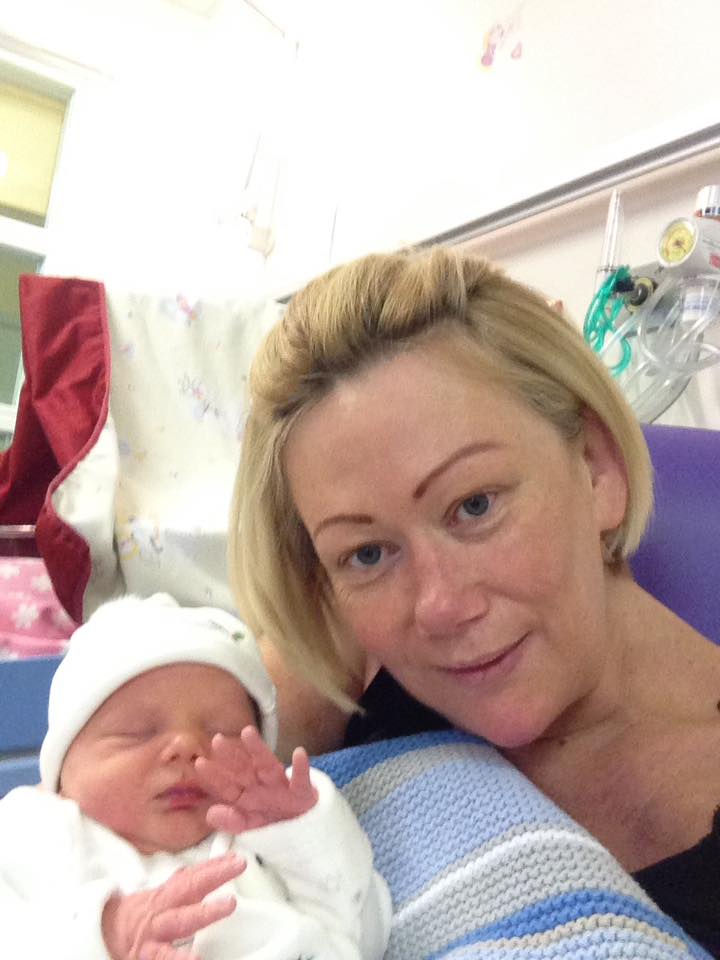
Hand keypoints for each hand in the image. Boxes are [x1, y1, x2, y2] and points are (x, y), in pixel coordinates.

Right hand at [101, 854, 244, 959]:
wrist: (104, 936)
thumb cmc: (142, 916)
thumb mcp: (163, 895)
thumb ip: (187, 882)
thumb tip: (218, 863)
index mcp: (168, 895)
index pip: (193, 874)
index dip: (215, 864)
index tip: (237, 857)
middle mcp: (163, 909)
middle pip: (189, 888)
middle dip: (214, 877)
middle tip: (238, 866)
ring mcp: (156, 932)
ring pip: (181, 920)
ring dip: (205, 912)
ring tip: (228, 905)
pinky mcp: (148, 955)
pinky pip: (163, 957)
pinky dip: (179, 958)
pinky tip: (196, 959)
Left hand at [195, 726, 318, 832]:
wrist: (305, 827)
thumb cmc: (273, 820)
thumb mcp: (251, 825)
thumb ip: (232, 821)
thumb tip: (211, 814)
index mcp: (248, 794)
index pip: (228, 785)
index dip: (215, 776)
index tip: (199, 764)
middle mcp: (262, 785)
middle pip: (244, 769)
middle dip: (231, 755)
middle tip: (216, 740)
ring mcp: (282, 786)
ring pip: (268, 765)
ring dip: (258, 749)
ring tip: (247, 732)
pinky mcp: (302, 791)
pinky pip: (301, 779)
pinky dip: (301, 767)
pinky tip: (299, 753)